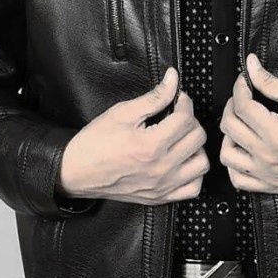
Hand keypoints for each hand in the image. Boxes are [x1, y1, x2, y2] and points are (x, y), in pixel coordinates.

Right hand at [58, 67, 209, 203]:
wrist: (76, 172)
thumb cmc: (95, 143)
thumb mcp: (122, 112)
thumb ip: (153, 97)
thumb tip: (173, 79)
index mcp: (151, 145)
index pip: (186, 118)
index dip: (184, 102)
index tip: (178, 99)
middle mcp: (161, 168)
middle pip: (198, 138)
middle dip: (191, 121)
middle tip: (177, 116)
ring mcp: (163, 185)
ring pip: (202, 164)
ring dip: (196, 148)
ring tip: (181, 139)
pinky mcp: (160, 197)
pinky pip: (193, 188)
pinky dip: (194, 174)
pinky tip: (182, 162)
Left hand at [219, 53, 277, 193]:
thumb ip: (270, 82)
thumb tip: (250, 65)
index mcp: (274, 133)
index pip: (241, 105)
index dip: (240, 86)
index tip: (245, 80)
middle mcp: (266, 156)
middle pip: (229, 127)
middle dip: (232, 106)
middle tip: (243, 98)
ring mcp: (267, 173)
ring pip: (227, 155)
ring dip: (229, 136)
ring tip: (241, 126)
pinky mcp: (270, 185)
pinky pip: (238, 180)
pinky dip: (234, 165)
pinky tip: (242, 151)